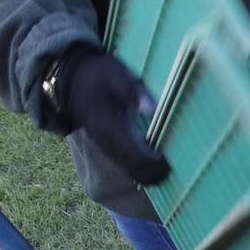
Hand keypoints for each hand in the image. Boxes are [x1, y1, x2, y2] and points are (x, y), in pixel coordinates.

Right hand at [56, 46, 170, 185]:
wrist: (71, 81)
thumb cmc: (98, 76)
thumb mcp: (116, 75)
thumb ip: (134, 90)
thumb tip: (153, 109)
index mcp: (111, 128)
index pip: (136, 160)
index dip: (156, 166)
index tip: (173, 162)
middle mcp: (108, 144)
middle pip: (135, 172)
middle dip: (156, 174)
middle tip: (178, 166)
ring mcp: (107, 147)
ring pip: (131, 171)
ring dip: (150, 172)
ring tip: (170, 163)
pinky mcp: (108, 146)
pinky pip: (127, 164)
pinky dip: (143, 166)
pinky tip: (158, 158)